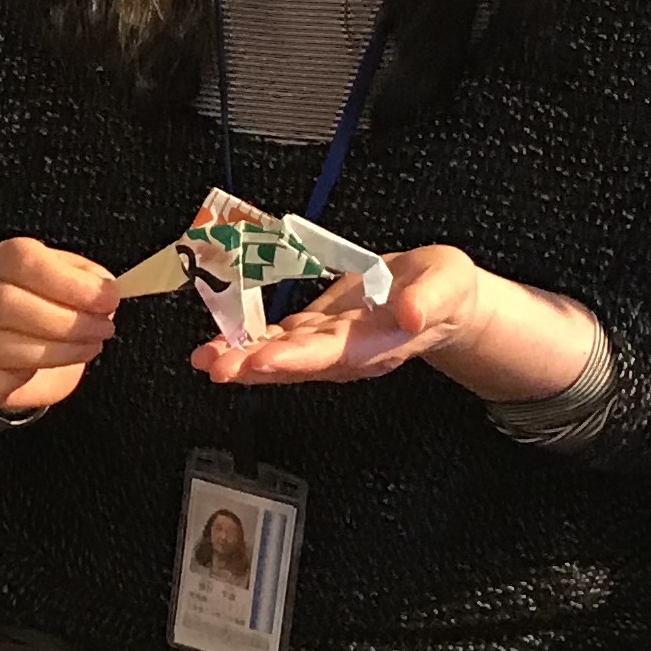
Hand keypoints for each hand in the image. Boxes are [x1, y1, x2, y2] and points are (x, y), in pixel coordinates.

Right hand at [0, 238, 117, 416]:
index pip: (25, 262)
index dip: (70, 283)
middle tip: (102, 329)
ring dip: (55, 354)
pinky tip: (31, 376)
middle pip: (6, 304)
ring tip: (87, 348)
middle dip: (66, 322)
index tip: (108, 300)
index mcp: (7, 260)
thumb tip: (106, 293)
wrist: (33, 336)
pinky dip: (0, 385)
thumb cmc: (59, 303)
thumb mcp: (82, 279)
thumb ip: (93, 283)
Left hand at [197, 246, 596, 396]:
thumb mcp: (447, 285)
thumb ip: (429, 300)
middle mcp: (346, 353)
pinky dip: (247, 342)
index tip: (261, 359)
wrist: (442, 299)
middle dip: (253, 365)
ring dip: (241, 358)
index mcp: (377, 343)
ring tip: (204, 358)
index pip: (332, 354)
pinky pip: (278, 340)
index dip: (296, 358)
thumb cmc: (446, 289)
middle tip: (214, 364)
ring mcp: (327, 346)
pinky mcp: (316, 331)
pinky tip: (218, 343)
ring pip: (280, 357)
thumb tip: (412, 313)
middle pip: (295, 363)